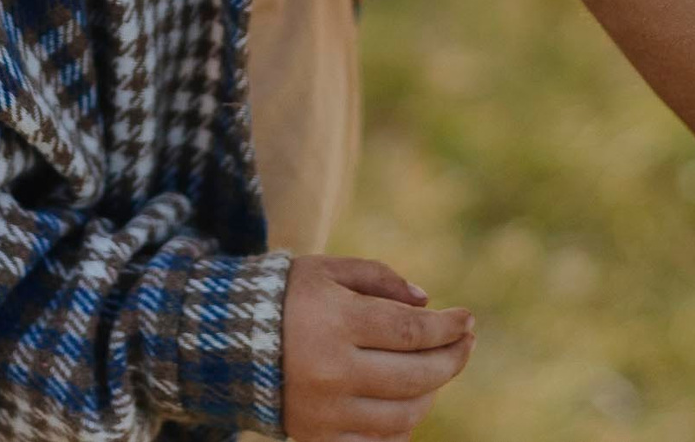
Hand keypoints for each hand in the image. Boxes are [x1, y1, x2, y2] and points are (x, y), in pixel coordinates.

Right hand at [281, 256, 474, 440]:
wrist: (226, 340)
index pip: (412, 330)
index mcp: (336, 322)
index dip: (448, 327)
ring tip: (436, 370)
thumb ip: (380, 278)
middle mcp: (332, 371)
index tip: (468, 319)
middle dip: (451, 359)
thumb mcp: (329, 270)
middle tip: (465, 343)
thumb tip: (427, 304)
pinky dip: (401, 428)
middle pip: (416, 376)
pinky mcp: (317, 438)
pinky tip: (408, 403)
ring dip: (430, 393)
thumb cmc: (287, 297)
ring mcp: (325, 411)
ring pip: (404, 415)